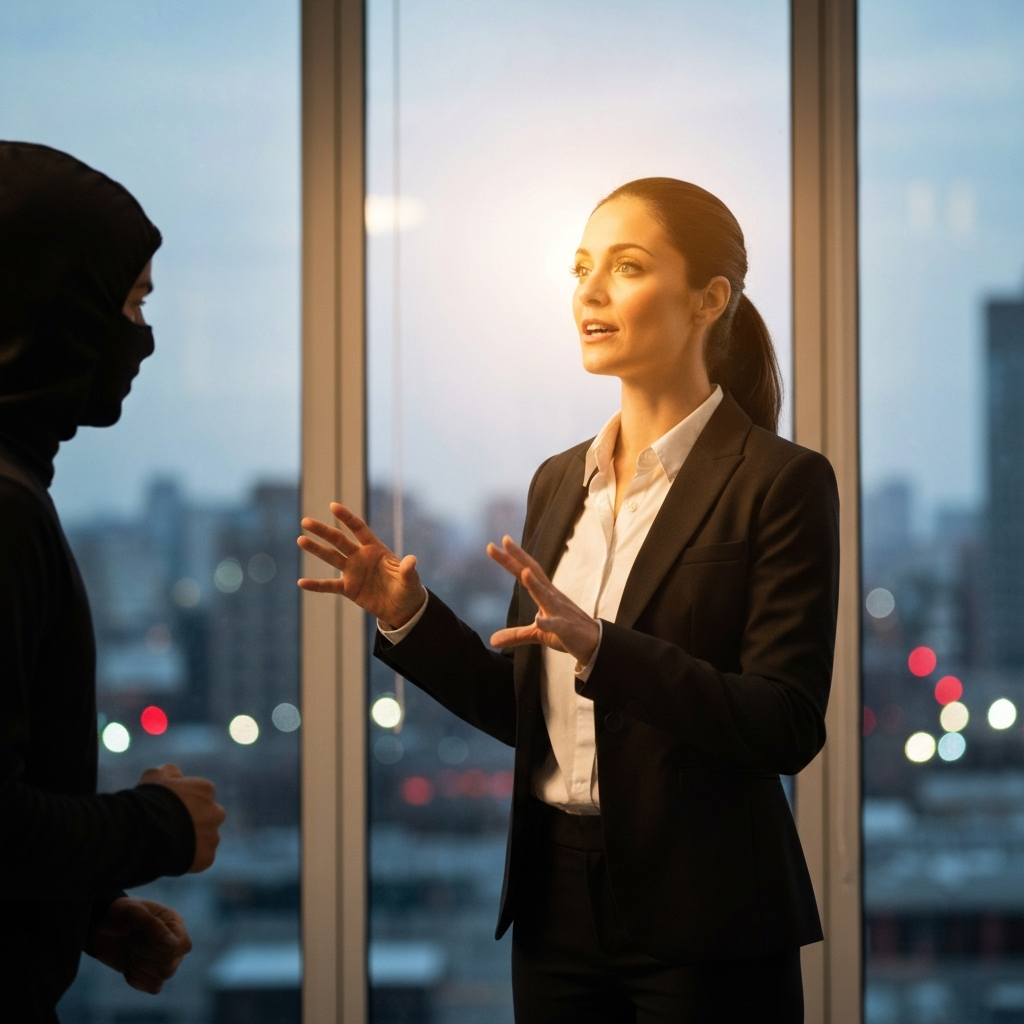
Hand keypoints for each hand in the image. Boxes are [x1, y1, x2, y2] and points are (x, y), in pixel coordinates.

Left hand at [91, 897, 191, 993]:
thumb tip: (172, 946)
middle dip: (144, 957)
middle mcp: (174, 943)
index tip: (139, 936)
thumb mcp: (134, 913)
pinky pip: (155, 987)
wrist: (101, 928)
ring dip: (140, 967)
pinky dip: (138, 980)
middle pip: (170, 965)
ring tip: (131, 953)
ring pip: (163, 976)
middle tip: (132, 943)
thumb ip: (153, 926)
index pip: (181, 946)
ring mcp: (164, 959)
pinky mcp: (151, 974)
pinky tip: (129, 968)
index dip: (160, 947)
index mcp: (175, 924)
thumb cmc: (120, 914)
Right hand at [137, 764, 224, 872]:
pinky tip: (172, 857)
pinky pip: (200, 858)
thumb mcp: (153, 777)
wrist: (146, 832)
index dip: (183, 804)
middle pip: (208, 817)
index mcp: (206, 790)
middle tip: (172, 830)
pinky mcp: (207, 857)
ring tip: (169, 845)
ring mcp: (212, 836)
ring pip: (206, 839)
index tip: (169, 811)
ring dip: (193, 842)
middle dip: (195, 822)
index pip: (200, 796)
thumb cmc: (148, 801)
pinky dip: (189, 860)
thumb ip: (168, 772)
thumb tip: (176, 775)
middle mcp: (215, 812)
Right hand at [297, 502, 424, 628]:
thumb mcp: (410, 579)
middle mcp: (360, 557)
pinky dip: (316, 585)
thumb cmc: (407, 588)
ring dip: (316, 549)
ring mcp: (353, 572)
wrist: (401, 607)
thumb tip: (412, 560)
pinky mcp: (348, 589)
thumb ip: (408, 570)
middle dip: (323, 531)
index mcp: (375, 549)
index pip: (359, 529)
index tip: (333, 506)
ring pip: (331, 557)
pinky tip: (301, 582)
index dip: (347, 518)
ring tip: (300, 539)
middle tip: (306, 521)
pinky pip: (329, 586)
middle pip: (339, 540)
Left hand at [487, 535, 600, 666]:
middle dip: (519, 559)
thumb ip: (515, 634)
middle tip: (504, 541)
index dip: (512, 559)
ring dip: (536, 584)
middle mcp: (552, 597)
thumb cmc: (566, 631)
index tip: (495, 545)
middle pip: (534, 573)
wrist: (594, 643)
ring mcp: (560, 612)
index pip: (526, 572)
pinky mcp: (566, 629)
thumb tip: (492, 640)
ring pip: (547, 596)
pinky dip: (548, 623)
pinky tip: (539, 621)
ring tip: (525, 572)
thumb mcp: (537, 633)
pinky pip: (557, 625)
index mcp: (545, 594)